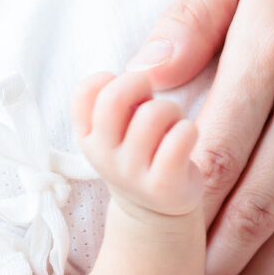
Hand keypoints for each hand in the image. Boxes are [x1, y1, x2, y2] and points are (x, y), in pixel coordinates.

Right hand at [73, 71, 204, 221]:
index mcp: (87, 133)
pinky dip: (188, 131)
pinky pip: (179, 139)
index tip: (127, 93)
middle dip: (140, 85)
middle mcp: (101, 154)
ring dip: (171, 111)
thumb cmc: (140, 149)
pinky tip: (185, 140)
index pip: (85, 91)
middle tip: (150, 98)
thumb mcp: (119, 122)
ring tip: (172, 125)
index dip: (110, 79)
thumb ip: (123, 91)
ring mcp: (130, 173)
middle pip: (114, 97)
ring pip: (152, 115)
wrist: (155, 211)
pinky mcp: (162, 186)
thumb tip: (149, 63)